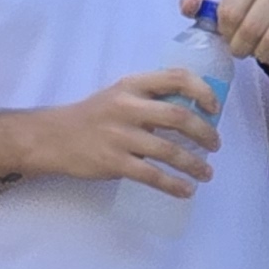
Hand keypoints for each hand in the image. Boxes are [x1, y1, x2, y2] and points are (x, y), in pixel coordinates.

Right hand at [27, 72, 221, 195]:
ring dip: (194, 164)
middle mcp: (127, 107)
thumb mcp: (119, 95)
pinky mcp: (113, 162)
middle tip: (215, 145)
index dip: (203, 91)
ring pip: (168, 150)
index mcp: (132, 85)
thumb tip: (191, 113)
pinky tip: (186, 190)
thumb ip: (150, 99)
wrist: (53, 138)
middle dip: (204, 132)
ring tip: (207, 173)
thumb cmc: (92, 116)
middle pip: (179, 116)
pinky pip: (151, 175)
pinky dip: (173, 185)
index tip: (214, 108)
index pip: (176, 78)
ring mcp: (120, 136)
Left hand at [203, 0, 268, 76]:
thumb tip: (189, 3)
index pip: (228, 12)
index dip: (226, 31)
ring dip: (263, 53)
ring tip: (260, 52)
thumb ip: (200, 7)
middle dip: (242, 46)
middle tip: (242, 49)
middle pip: (251, 27)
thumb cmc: (250, 23)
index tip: (229, 35)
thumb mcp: (222, 15)